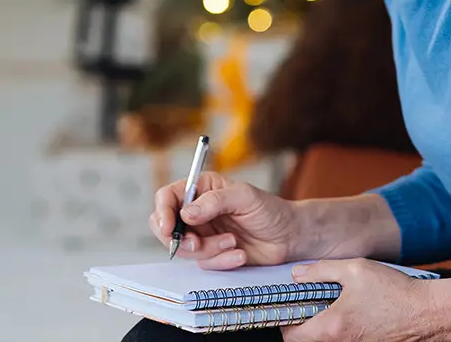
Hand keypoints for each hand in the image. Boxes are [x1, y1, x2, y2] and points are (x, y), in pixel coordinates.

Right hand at [149, 171, 299, 268]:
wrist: (289, 236)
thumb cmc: (270, 210)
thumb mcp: (244, 197)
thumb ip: (214, 201)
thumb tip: (186, 213)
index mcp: (202, 188)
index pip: (167, 197)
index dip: (162, 212)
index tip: (168, 228)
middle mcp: (197, 210)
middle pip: (166, 226)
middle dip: (179, 239)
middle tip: (197, 243)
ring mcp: (203, 233)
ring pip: (185, 249)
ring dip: (208, 249)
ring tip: (233, 242)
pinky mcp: (212, 254)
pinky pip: (204, 263)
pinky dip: (221, 261)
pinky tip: (239, 254)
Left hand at [280, 259, 436, 341]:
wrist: (427, 313)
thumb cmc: (395, 292)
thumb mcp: (355, 270)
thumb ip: (321, 271)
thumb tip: (298, 275)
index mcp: (332, 327)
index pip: (290, 335)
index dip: (286, 318)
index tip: (290, 304)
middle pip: (307, 340)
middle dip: (304, 322)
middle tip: (311, 302)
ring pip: (325, 341)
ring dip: (323, 325)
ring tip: (334, 304)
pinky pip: (343, 340)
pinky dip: (341, 328)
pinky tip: (353, 312)